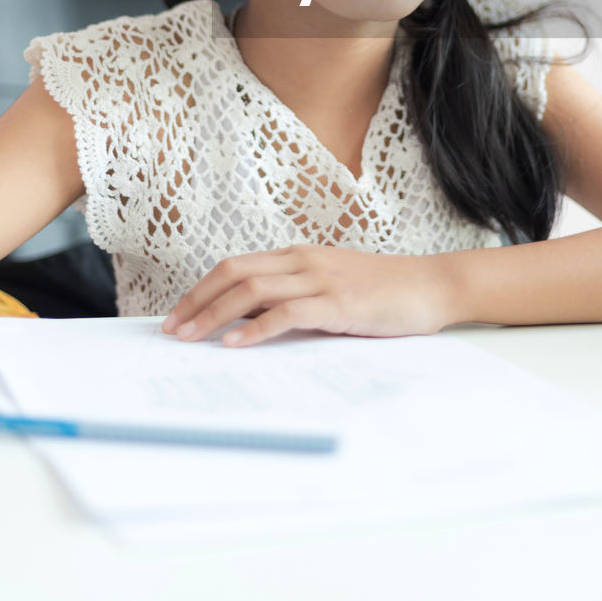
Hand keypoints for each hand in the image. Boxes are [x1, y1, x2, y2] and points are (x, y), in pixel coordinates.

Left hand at [161, 244, 456, 347]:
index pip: (236, 266)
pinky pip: (287, 313)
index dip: (201, 290)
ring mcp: (321, 279)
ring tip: (190, 338)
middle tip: (170, 329)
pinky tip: (236, 344)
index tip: (177, 315)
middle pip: (234, 273)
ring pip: (253, 291)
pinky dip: (256, 329)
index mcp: (298, 256)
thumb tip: (248, 323)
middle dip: (196, 301)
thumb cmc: (381, 292)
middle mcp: (303, 261)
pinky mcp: (339, 304)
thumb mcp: (330, 288)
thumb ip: (294, 298)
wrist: (431, 286)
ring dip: (215, 315)